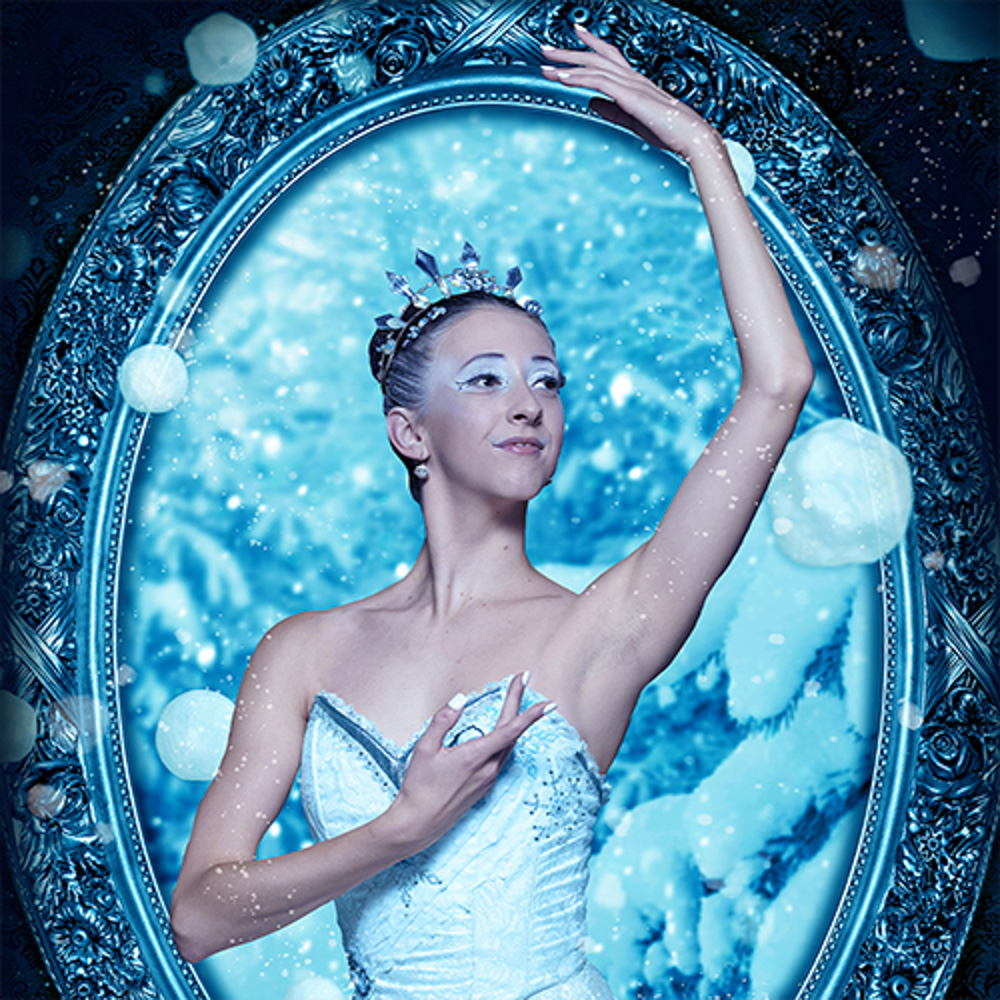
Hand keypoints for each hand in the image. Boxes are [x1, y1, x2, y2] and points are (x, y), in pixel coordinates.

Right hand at [383, 673, 551, 851]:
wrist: (418, 824)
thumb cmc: (419, 786)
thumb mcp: (425, 748)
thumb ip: (443, 720)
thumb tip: (460, 698)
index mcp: (475, 757)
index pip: (510, 730)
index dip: (531, 714)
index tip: (549, 702)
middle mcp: (487, 769)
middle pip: (511, 732)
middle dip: (519, 704)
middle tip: (523, 680)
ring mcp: (488, 779)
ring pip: (507, 745)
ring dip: (512, 721)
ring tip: (512, 699)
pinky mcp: (484, 786)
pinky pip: (500, 757)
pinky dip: (504, 738)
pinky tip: (498, 731)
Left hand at [541, 26, 718, 161]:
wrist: (690, 135)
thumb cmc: (668, 130)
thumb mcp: (631, 119)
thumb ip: (610, 110)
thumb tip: (591, 103)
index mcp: (634, 81)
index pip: (609, 54)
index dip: (591, 43)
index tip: (575, 32)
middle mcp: (632, 77)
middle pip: (595, 57)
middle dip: (568, 52)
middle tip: (544, 49)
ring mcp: (631, 84)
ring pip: (594, 66)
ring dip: (566, 65)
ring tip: (544, 65)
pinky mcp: (630, 95)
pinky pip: (599, 81)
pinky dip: (578, 78)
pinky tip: (562, 79)